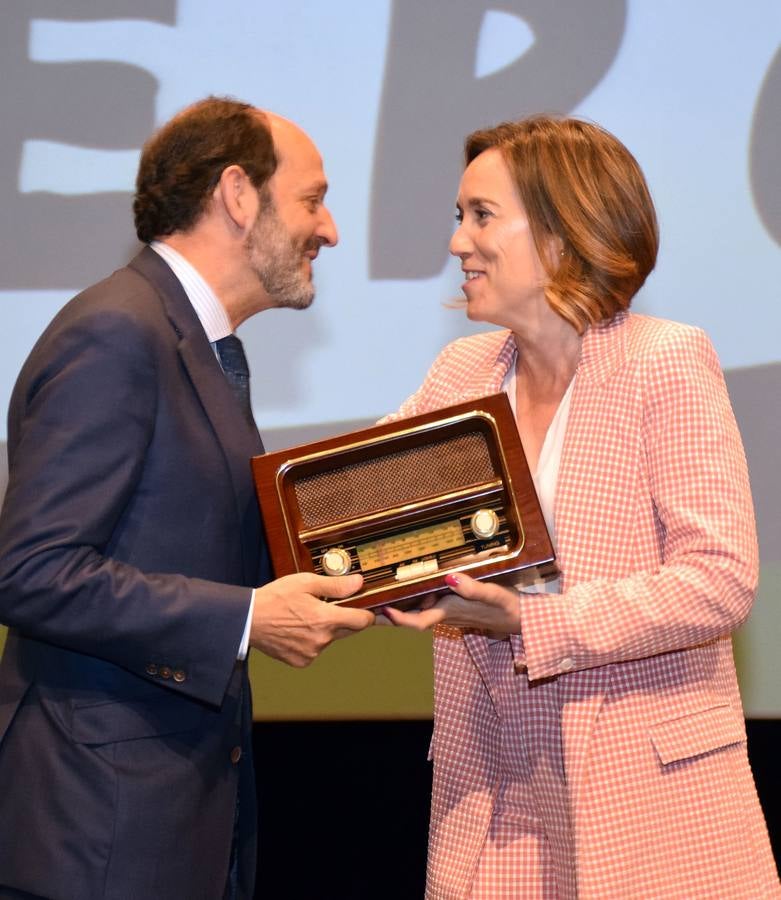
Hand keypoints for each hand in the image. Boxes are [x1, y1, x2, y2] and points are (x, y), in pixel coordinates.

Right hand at [249, 572, 373, 666]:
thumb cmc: (275, 598)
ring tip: (305, 617)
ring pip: (331, 640)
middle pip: (349, 631)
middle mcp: (321, 639)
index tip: (367, 608)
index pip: (363, 620)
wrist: (248, 620)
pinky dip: (312, 641)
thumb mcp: (306, 582)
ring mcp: (312, 653)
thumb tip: (359, 583)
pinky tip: (297, 630)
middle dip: (346, 619)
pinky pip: (315, 650)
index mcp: (325, 619)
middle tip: (329, 608)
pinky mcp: (301, 661)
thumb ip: (336, 585)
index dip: (368, 613)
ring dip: (326, 630)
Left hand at [383, 573, 520, 633]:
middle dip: (385, 614)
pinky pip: (424, 605)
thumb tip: (450, 579)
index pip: (418, 621)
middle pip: (408, 617)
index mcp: (449, 611)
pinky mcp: (450, 606)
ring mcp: (445, 611)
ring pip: (414, 611)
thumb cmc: (507, 607)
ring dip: (395, 605)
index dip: (399, 618)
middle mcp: (443, 613)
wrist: (520, 618)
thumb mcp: (494, 594)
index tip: (383, 608)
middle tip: (362, 605)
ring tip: (373, 594)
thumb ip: (473, 587)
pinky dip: (410, 599)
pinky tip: (402, 587)